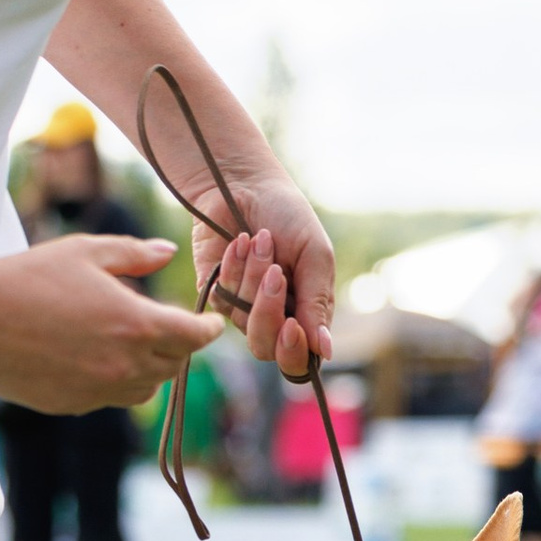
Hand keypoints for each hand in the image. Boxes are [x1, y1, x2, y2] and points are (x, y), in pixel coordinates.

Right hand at [0, 233, 222, 414]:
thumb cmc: (28, 276)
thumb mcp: (85, 252)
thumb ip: (134, 254)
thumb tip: (169, 253)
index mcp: (136, 325)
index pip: (194, 337)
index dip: (207, 329)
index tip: (210, 323)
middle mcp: (124, 365)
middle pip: (173, 366)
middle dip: (176, 346)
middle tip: (167, 327)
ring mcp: (98, 391)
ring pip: (144, 389)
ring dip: (147, 368)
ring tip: (128, 343)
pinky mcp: (72, 405)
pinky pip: (108, 398)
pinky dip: (111, 381)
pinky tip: (90, 357)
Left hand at [191, 181, 335, 380]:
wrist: (244, 184)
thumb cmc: (286, 215)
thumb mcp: (313, 254)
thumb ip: (317, 302)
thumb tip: (326, 352)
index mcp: (304, 311)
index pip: (298, 357)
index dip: (293, 350)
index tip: (292, 325)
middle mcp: (273, 315)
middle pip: (265, 348)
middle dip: (268, 312)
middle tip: (274, 273)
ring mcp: (242, 306)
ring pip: (242, 322)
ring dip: (253, 278)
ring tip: (260, 241)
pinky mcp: (215, 291)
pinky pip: (221, 299)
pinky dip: (233, 268)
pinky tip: (239, 242)